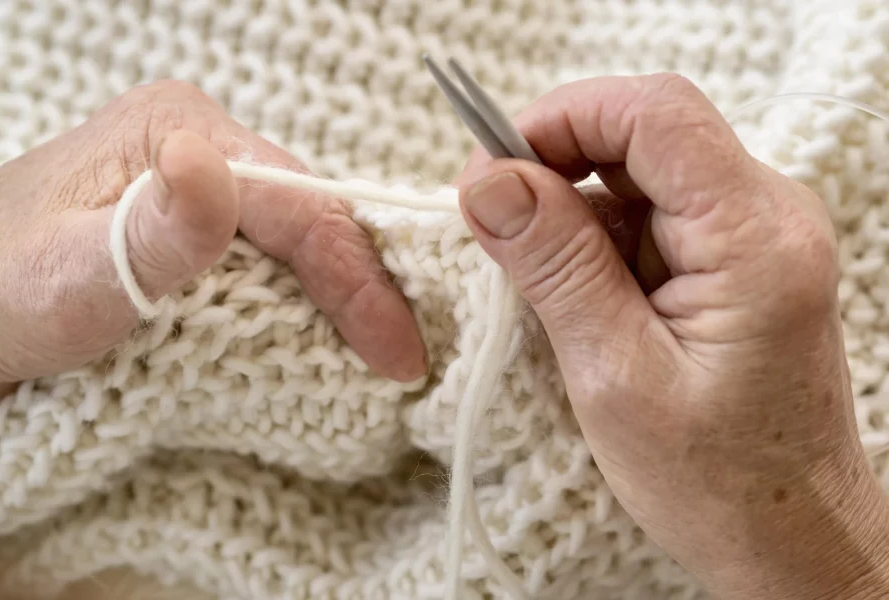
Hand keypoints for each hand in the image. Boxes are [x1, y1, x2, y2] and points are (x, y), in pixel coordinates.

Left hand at [0, 80, 426, 400]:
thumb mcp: (63, 279)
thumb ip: (143, 234)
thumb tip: (209, 167)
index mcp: (178, 133)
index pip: (300, 204)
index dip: (358, 280)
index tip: (398, 356)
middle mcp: (200, 148)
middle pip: (311, 219)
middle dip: (362, 291)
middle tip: (403, 363)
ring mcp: (202, 186)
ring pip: (299, 242)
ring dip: (340, 302)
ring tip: (377, 360)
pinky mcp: (201, 227)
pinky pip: (274, 260)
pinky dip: (305, 304)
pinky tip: (322, 340)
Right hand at [457, 74, 888, 598]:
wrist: (789, 536)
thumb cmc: (719, 481)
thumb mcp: (615, 374)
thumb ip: (555, 266)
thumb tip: (490, 182)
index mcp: (755, 239)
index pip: (654, 114)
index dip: (560, 119)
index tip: (489, 169)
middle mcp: (767, 216)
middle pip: (642, 135)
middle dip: (554, 168)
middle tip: (495, 230)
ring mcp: (751, 235)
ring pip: (636, 175)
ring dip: (571, 215)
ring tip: (544, 292)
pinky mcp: (731, 259)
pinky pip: (647, 215)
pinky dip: (594, 243)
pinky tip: (578, 301)